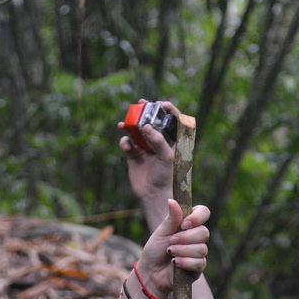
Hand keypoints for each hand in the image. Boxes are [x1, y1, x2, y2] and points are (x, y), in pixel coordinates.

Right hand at [120, 100, 177, 227]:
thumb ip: (158, 140)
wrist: (153, 195)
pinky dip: (124, 141)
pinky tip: (126, 145)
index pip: (173, 121)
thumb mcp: (166, 157)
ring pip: (137, 130)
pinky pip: (127, 143)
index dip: (168, 110)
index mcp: (172, 142)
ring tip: (125, 123)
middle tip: (140, 103)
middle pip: (152, 121)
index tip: (160, 104)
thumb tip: (146, 126)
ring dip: (130, 124)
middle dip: (145, 112)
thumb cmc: (166, 177)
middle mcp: (159, 142)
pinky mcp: (134, 155)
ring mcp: (146, 148)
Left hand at [138, 200, 210, 297]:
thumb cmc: (155, 250)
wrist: (151, 272)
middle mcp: (196, 237)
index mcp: (189, 224)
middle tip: (171, 241)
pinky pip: (199, 262)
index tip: (184, 224)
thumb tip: (172, 200)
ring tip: (170, 253)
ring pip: (201, 249)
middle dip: (185, 238)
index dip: (197, 218)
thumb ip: (171, 218)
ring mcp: (199, 252)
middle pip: (204, 232)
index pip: (204, 213)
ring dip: (182, 250)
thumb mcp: (161, 232)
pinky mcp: (198, 267)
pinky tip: (175, 263)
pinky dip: (185, 262)